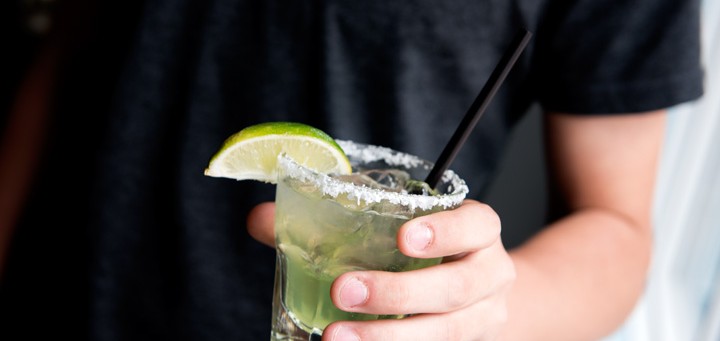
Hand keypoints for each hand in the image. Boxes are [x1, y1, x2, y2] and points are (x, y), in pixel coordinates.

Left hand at [247, 200, 514, 340]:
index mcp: (477, 232)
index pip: (477, 225)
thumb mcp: (394, 225)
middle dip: (399, 292)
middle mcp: (489, 275)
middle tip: (344, 290)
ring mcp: (483, 318)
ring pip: (447, 333)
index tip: (405, 236)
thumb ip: (330, 217)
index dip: (447, 230)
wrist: (478, 292)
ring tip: (336, 337)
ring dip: (390, 337)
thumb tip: (261, 218)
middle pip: (458, 287)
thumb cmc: (422, 250)